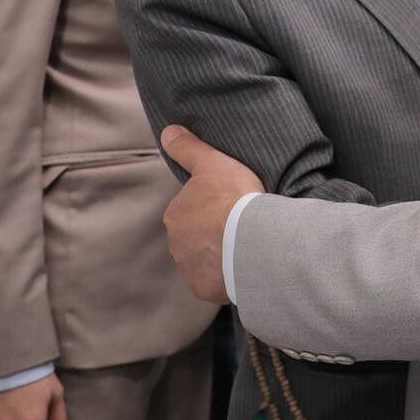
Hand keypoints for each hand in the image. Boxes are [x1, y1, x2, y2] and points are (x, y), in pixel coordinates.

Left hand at [160, 125, 264, 304]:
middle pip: (196, 236)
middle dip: (212, 233)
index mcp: (176, 214)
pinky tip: (244, 267)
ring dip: (219, 255)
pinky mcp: (204, 288)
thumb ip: (189, 148)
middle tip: (240, 227)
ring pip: (205, 259)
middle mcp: (176, 243)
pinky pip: (214, 281)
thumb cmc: (233, 198)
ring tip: (245, 248)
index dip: (212, 206)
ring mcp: (189, 268)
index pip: (192, 209)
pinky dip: (226, 276)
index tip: (232, 205)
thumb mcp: (213, 163)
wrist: (252, 240)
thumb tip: (168, 131)